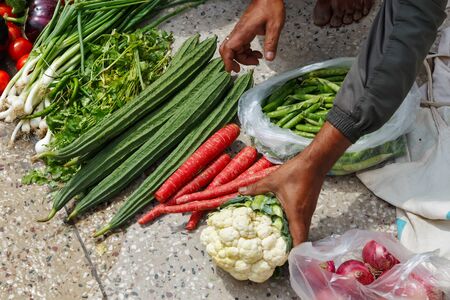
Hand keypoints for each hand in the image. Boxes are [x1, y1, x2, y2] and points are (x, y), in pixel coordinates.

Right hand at [219, 0, 284, 72]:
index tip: (230, 70)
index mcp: (243, 32)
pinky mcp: (245, 30)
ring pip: (235, 49)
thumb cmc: (270, 6)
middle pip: (230, 51)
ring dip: (244, 57)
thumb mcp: (274, 26)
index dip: (227, 61)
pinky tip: (257, 53)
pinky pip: (241, 44)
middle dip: (234, 61)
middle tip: (241, 70)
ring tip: (256, 60)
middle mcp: (239, 32)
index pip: (229, 49)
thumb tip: (269, 58)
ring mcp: (241, 31)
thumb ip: (271, 43)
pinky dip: (247, 52)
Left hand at [239, 123, 351, 245]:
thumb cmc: (295, 173)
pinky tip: (282, 224)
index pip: (298, 241)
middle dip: (290, 248)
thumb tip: (239, 192)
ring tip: (277, 242)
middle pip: (300, 239)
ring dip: (292, 237)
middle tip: (275, 254)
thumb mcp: (272, 181)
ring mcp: (308, 212)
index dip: (292, 253)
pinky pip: (302, 222)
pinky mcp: (309, 206)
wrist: (315, 162)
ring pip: (301, 230)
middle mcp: (305, 216)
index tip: (282, 261)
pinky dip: (293, 227)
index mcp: (296, 214)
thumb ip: (255, 188)